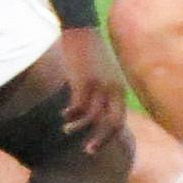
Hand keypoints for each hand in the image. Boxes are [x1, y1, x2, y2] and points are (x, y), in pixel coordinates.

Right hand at [58, 27, 129, 145]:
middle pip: (111, 123)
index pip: (118, 120)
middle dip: (100, 140)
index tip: (97, 145)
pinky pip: (79, 105)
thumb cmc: (90, 52)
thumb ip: (102, 91)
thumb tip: (93, 110)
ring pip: (93, 117)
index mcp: (119, 90)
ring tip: (67, 130)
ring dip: (79, 127)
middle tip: (88, 151)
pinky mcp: (85, 81)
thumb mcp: (103, 74)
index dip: (108, 136)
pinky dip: (71, 113)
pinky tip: (63, 114)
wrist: (82, 30)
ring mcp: (99, 86)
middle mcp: (113, 90)